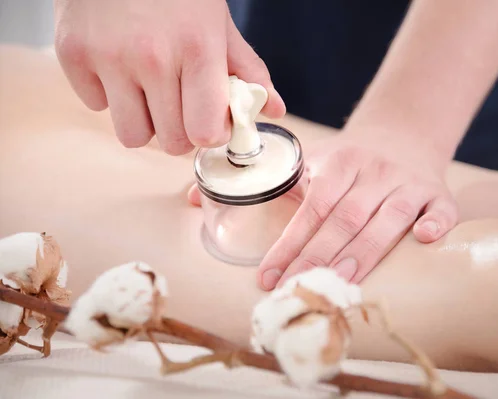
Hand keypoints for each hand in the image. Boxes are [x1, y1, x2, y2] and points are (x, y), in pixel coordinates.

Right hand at [53, 0, 284, 154]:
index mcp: (198, 48)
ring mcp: (108, 56)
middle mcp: (152, 57)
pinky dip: (109, 93)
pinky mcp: (72, 54)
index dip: (210, 132)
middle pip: (171, 143)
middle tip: (179, 103)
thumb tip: (274, 110)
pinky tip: (117, 63)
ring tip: (147, 87)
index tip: (209, 118)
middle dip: (180, 131)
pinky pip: (96, 106)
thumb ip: (248, 70)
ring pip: (132, 136)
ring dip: (144, 120)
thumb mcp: (219, 23)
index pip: (205, 133)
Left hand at [256, 132, 458, 289]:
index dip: (289, 243)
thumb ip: (274, 184)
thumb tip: (204, 203)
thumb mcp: (314, 160)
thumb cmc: (351, 160)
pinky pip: (442, 209)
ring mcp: (410, 182)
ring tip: (339, 282)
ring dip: (365, 252)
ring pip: (389, 218)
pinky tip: (423, 239)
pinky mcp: (439, 193)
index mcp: (342, 161)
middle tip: (295, 289)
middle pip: (346, 218)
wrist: (403, 135)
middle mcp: (376, 171)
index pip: (313, 207)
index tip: (268, 276)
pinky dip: (436, 223)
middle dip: (318, 256)